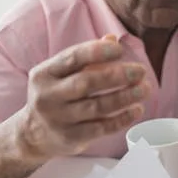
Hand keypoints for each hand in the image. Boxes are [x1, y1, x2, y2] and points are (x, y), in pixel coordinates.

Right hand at [16, 36, 150, 158]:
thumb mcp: (62, 74)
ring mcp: (58, 120)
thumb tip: (111, 39)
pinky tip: (136, 109)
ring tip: (145, 89)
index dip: (97, 52)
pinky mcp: (70, 138)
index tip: (120, 49)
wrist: (33, 134)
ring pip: (97, 107)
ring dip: (125, 97)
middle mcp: (47, 96)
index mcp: (44, 74)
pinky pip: (101, 128)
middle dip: (117, 75)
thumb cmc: (56, 96)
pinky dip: (122, 119)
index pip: (72, 58)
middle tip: (140, 71)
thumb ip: (87, 57)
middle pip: (86, 83)